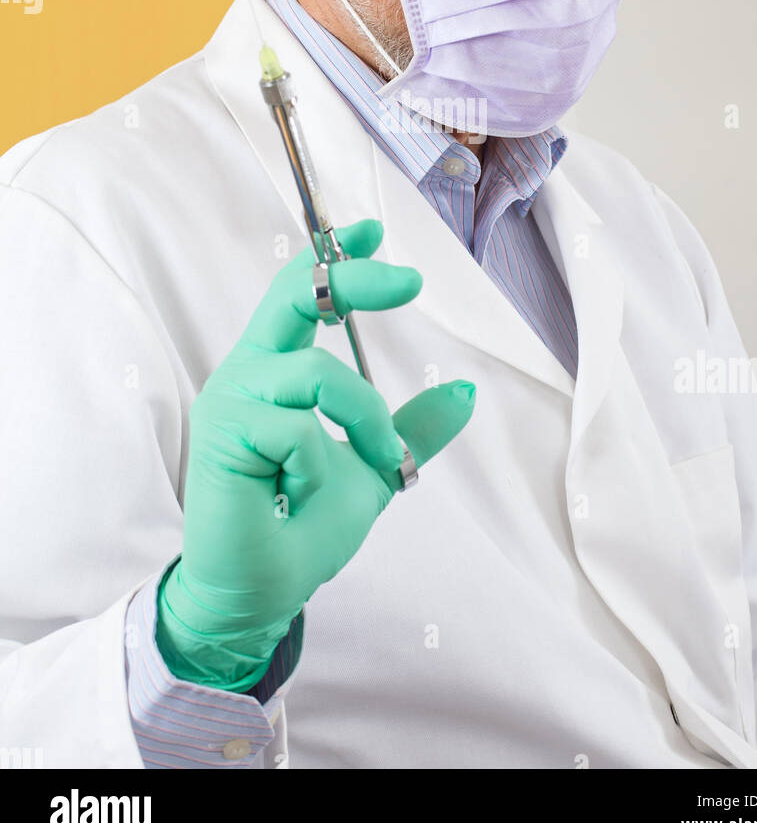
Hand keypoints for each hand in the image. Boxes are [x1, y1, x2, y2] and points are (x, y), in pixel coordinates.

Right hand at [156, 218, 475, 690]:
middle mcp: (247, 373)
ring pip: (318, 375)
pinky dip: (324, 461)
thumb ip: (410, 428)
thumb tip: (465, 390)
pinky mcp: (225, 434)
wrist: (262, 591)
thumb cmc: (303, 527)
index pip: (298, 294)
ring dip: (365, 420)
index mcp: (274, 371)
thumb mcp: (373, 468)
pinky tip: (306, 492)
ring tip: (376, 462)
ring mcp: (230, 399)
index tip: (374, 231)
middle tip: (410, 281)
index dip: (334, 258)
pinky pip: (298, 428)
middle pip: (296, 296)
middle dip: (354, 280)